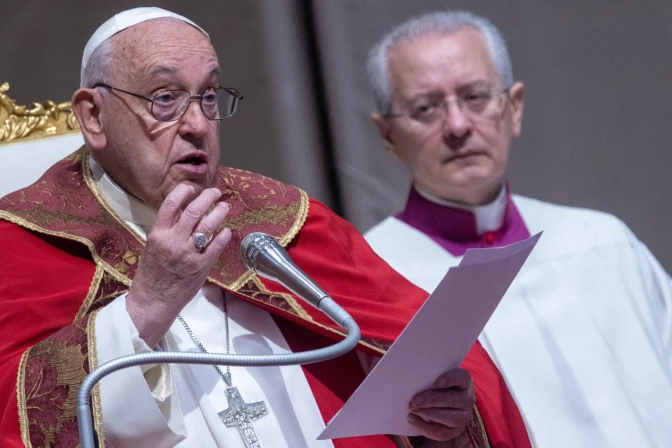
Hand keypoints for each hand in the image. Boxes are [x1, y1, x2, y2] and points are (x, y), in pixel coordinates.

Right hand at [126, 183, 231, 346]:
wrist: (152, 301)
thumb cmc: (151, 273)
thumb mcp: (152, 246)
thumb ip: (167, 229)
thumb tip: (184, 210)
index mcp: (158, 234)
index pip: (171, 204)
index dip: (184, 191)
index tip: (193, 187)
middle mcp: (173, 241)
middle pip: (193, 211)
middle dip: (207, 198)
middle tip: (215, 192)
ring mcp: (188, 254)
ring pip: (207, 226)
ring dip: (219, 213)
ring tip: (224, 207)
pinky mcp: (201, 266)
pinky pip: (216, 246)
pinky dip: (223, 235)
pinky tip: (226, 230)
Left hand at [407, 368, 474, 441]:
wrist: (445, 405)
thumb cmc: (438, 387)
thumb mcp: (437, 379)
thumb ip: (430, 379)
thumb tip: (414, 382)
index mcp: (464, 382)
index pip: (463, 378)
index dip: (451, 379)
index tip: (438, 381)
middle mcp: (467, 399)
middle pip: (452, 399)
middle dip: (432, 400)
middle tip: (415, 400)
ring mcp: (464, 416)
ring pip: (450, 418)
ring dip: (429, 414)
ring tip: (413, 409)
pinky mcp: (455, 431)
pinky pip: (441, 433)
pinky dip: (424, 427)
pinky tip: (412, 419)